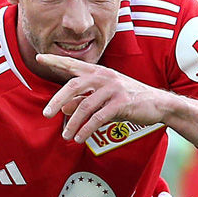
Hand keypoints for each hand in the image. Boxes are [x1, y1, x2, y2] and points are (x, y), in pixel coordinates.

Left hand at [38, 53, 168, 142]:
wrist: (158, 104)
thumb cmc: (128, 99)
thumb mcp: (104, 97)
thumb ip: (84, 100)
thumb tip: (64, 108)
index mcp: (98, 72)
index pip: (73, 64)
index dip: (56, 60)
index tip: (39, 57)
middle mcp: (104, 77)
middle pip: (74, 85)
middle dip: (57, 100)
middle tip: (46, 113)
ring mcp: (113, 89)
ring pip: (85, 106)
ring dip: (73, 123)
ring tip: (66, 136)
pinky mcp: (122, 103)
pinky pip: (99, 117)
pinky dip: (87, 129)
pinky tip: (80, 138)